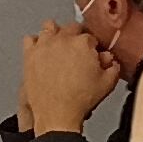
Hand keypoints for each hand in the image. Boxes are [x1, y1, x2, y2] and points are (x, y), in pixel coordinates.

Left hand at [17, 18, 117, 134]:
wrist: (57, 114)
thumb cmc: (79, 100)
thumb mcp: (107, 83)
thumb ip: (112, 67)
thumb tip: (109, 59)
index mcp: (82, 43)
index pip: (90, 36)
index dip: (92, 45)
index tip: (92, 52)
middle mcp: (62, 40)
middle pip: (71, 28)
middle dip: (76, 36)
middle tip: (78, 49)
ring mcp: (44, 46)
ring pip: (49, 27)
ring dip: (56, 33)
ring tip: (59, 44)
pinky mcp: (30, 56)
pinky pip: (30, 40)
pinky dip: (36, 43)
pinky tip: (42, 50)